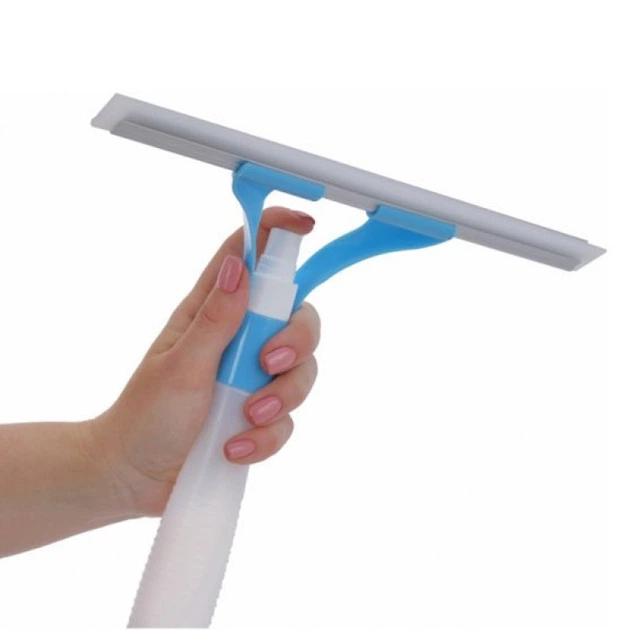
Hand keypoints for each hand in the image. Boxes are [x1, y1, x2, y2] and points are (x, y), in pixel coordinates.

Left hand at [90, 208, 319, 516]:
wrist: (135, 476)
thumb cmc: (145, 415)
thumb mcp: (180, 365)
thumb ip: (215, 319)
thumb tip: (241, 267)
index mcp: (213, 314)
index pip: (250, 257)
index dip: (278, 234)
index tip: (306, 226)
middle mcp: (240, 339)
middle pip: (298, 316)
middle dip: (296, 341)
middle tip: (269, 363)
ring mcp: (253, 377)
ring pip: (303, 371)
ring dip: (281, 398)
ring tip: (245, 419)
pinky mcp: (261, 415)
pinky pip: (289, 419)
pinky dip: (267, 436)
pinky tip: (236, 447)